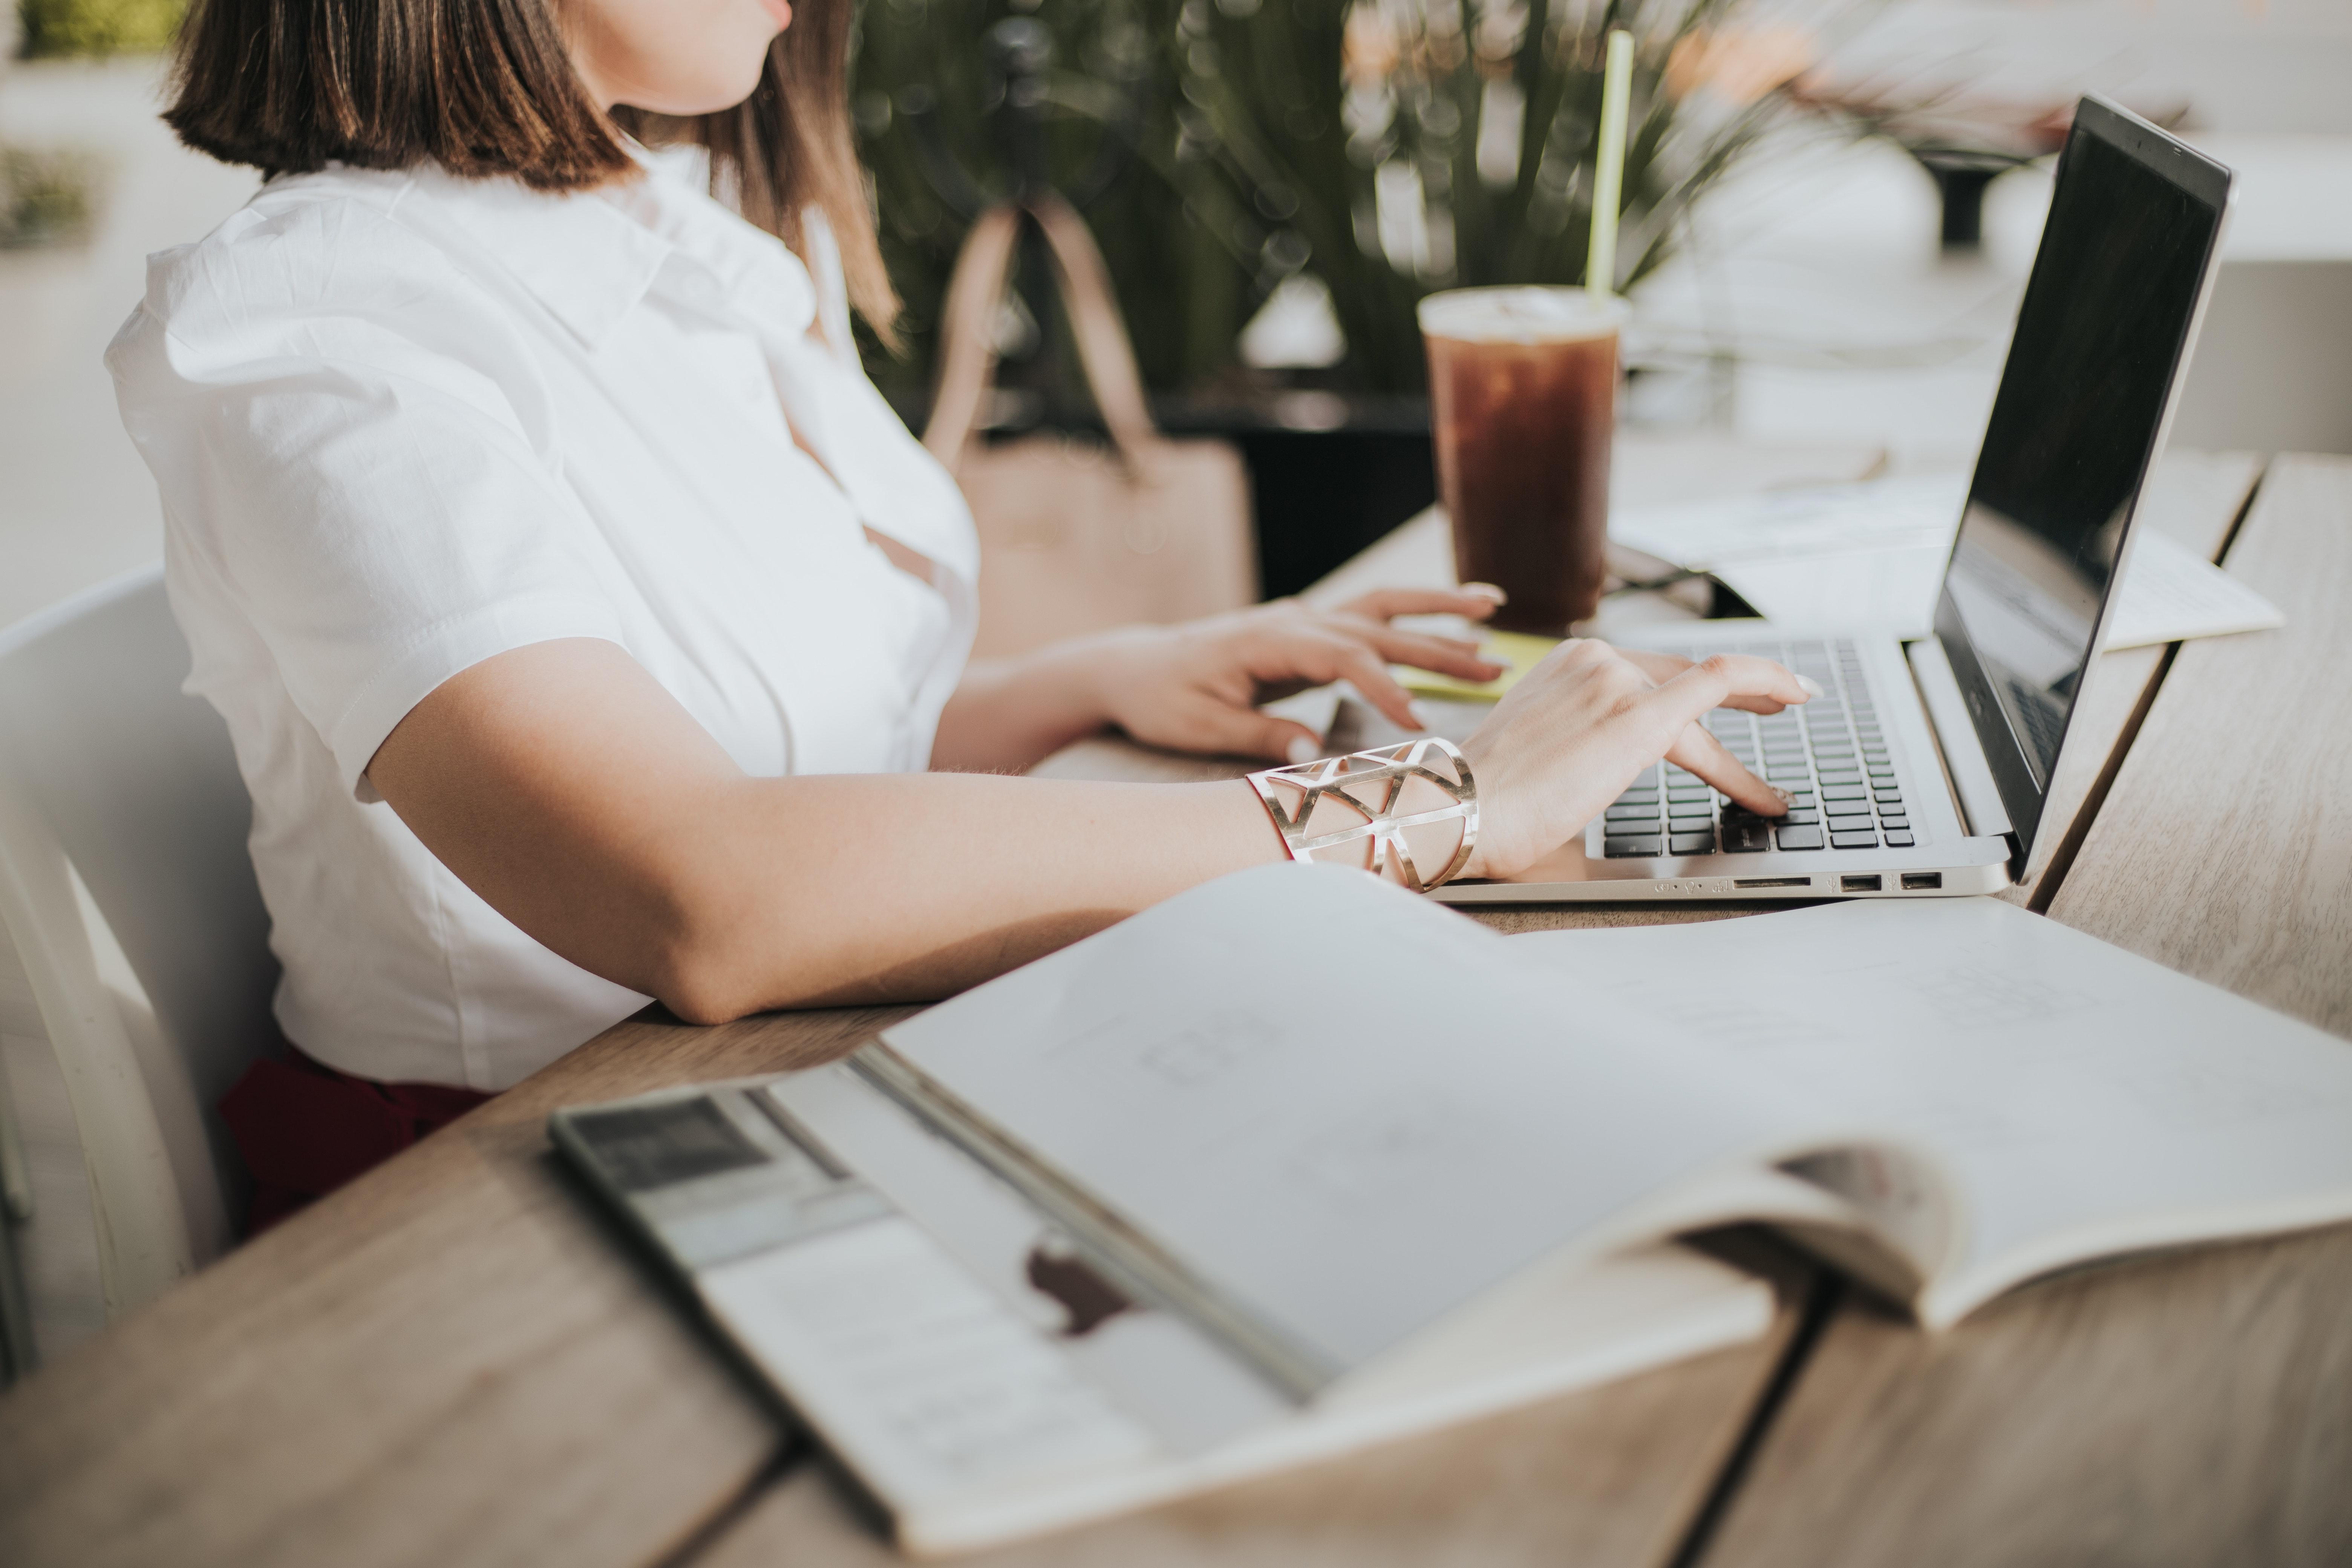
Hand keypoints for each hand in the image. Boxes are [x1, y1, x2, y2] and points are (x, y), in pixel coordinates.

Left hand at [1078, 587, 1511, 761]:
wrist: (1137, 668)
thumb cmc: (1164, 700)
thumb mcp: (1202, 727)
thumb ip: (1260, 736)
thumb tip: (1314, 754)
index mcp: (1268, 639)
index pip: (1342, 657)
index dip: (1382, 687)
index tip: (1415, 721)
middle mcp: (1294, 619)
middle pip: (1377, 626)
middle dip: (1437, 646)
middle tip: (1494, 667)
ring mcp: (1305, 620)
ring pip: (1382, 608)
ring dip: (1438, 609)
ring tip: (1492, 609)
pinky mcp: (1310, 631)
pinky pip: (1370, 619)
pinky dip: (1414, 616)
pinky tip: (1454, 619)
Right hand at [1456, 641, 1819, 879]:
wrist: (1461, 810)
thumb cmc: (1488, 809)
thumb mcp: (1539, 763)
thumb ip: (1578, 757)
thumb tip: (1595, 790)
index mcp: (1564, 670)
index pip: (1646, 677)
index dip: (1695, 690)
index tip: (1724, 698)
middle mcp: (1592, 662)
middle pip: (1681, 675)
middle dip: (1739, 686)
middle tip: (1780, 697)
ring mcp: (1616, 682)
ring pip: (1701, 697)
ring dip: (1752, 713)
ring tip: (1794, 715)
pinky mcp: (1638, 713)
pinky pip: (1717, 678)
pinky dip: (1763, 679)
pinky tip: (1795, 696)